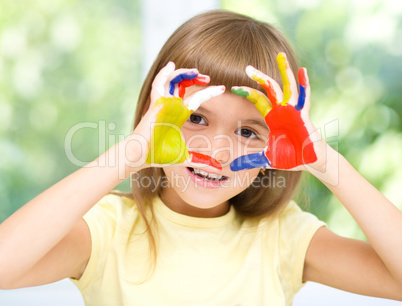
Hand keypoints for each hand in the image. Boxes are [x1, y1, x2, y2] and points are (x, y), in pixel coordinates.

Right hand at [135, 62, 224, 168]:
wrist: (141, 157)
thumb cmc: (159, 156)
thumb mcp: (186, 157)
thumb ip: (202, 161)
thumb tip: (218, 170)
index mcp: (178, 115)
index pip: (194, 99)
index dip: (207, 92)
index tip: (222, 88)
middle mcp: (170, 107)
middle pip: (182, 85)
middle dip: (195, 77)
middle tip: (208, 77)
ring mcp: (162, 104)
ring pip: (171, 80)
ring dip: (183, 73)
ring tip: (196, 71)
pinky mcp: (155, 104)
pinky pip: (159, 84)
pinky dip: (164, 74)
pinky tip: (171, 65)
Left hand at [230, 53, 322, 170]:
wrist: (310, 162)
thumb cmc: (291, 158)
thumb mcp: (266, 158)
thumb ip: (250, 159)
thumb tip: (233, 168)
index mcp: (273, 117)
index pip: (258, 99)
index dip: (248, 92)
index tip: (234, 88)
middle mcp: (282, 110)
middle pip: (269, 88)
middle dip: (259, 77)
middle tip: (248, 67)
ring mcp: (294, 110)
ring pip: (287, 87)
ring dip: (284, 71)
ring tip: (280, 56)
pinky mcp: (304, 115)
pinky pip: (304, 97)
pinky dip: (304, 84)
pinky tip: (302, 71)